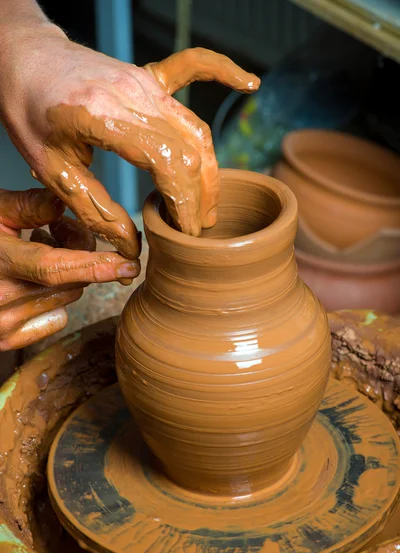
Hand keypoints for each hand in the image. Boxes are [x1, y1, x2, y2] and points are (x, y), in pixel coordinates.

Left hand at [0, 24, 259, 253]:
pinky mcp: (148, 74)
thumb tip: (131, 248)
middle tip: (196, 230)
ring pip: (197, 127)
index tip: (188, 233)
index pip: (170, 165)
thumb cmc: (29, 111)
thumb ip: (96, 211)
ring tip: (207, 205)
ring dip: (210, 169)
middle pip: (192, 151)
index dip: (186, 205)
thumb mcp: (53, 172)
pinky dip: (223, 74)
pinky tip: (250, 84)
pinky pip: (194, 68)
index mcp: (105, 118)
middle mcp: (133, 94)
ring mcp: (144, 81)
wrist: (21, 58)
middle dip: (201, 197)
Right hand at [0, 187, 139, 349]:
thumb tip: (67, 205)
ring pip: (67, 298)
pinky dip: (54, 300)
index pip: (54, 267)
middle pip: (71, 280)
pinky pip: (55, 319)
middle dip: (78, 254)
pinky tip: (30, 283)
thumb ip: (29, 206)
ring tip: (36, 252)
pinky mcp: (6, 342)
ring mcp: (2, 326)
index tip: (128, 265)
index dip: (95, 266)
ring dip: (66, 276)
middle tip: (56, 230)